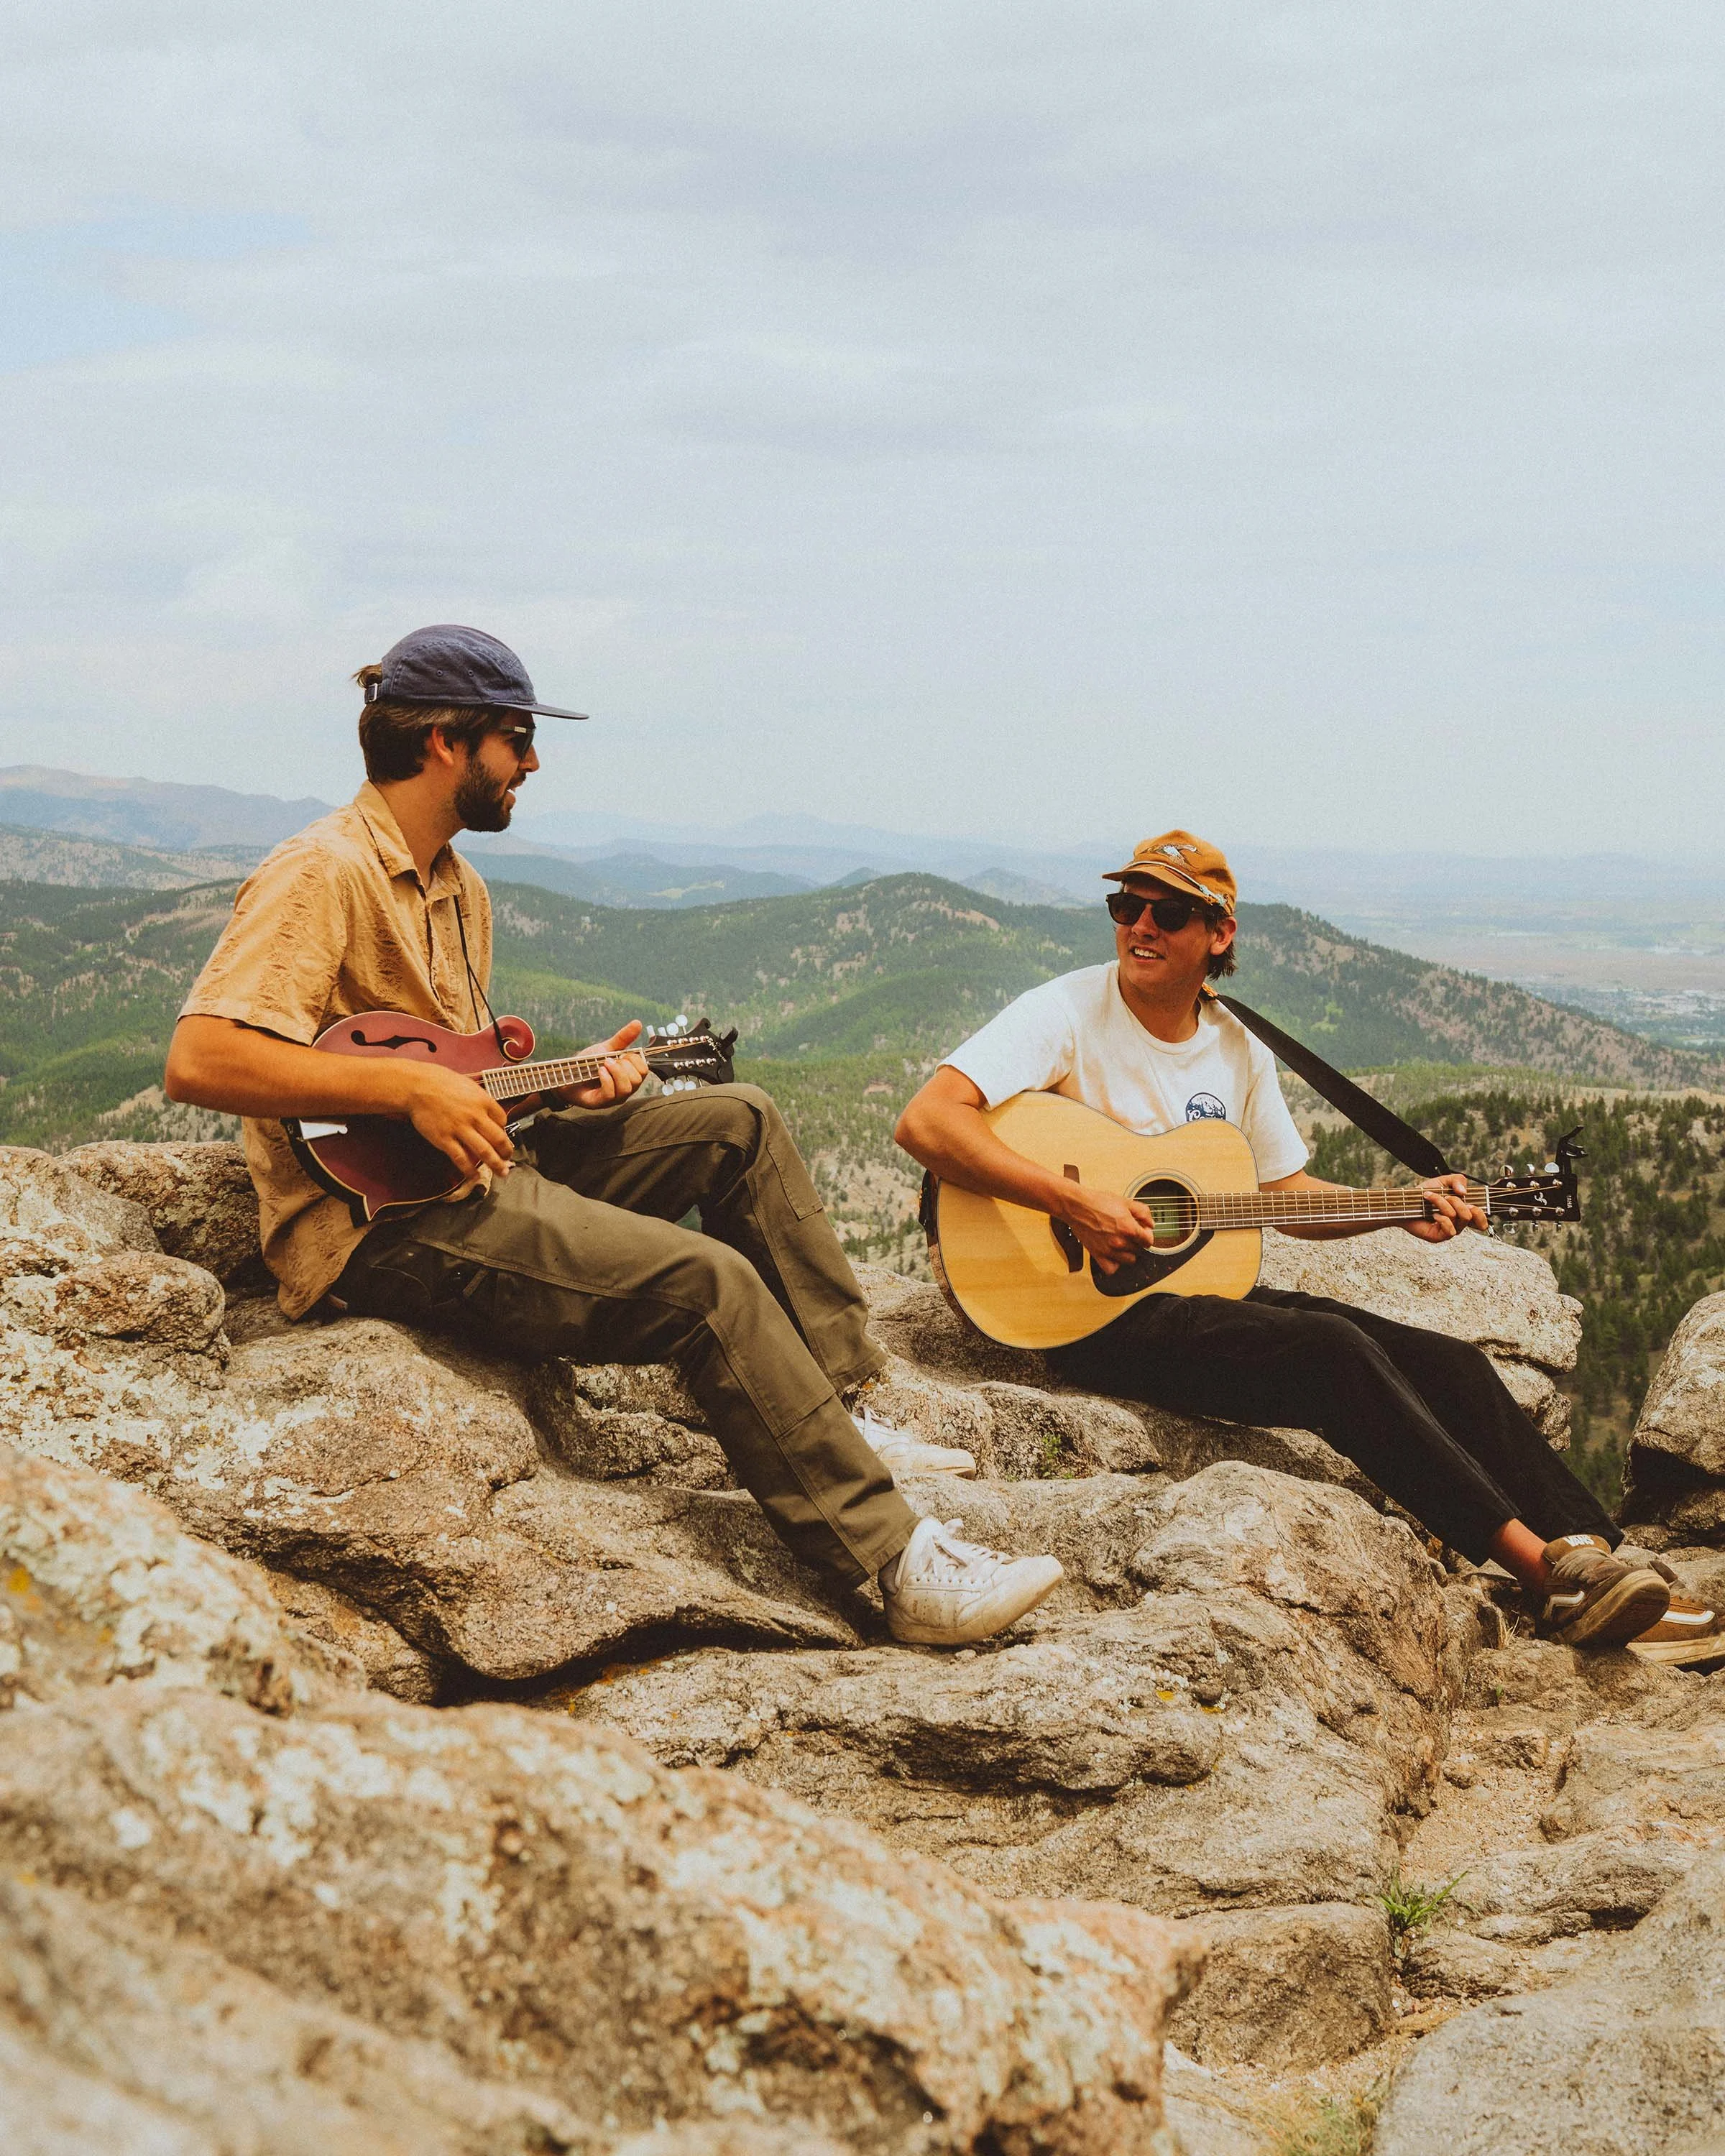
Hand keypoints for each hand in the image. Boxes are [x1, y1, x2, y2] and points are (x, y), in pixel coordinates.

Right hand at [403, 1066, 515, 1180]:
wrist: (418, 1086)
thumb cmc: (441, 1082)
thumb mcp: (469, 1085)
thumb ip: (481, 1100)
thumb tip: (490, 1115)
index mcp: (483, 1101)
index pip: (503, 1120)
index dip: (504, 1131)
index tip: (503, 1138)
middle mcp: (475, 1116)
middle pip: (499, 1139)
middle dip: (506, 1152)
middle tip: (508, 1159)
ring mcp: (460, 1129)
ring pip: (484, 1152)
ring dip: (495, 1164)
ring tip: (501, 1171)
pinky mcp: (444, 1139)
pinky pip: (461, 1158)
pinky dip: (470, 1170)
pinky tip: (474, 1175)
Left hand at [551, 1021, 650, 1111]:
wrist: (565, 1074)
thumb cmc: (587, 1064)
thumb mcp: (606, 1048)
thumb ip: (623, 1038)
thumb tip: (638, 1023)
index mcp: (628, 1076)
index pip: (643, 1071)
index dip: (635, 1060)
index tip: (622, 1054)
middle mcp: (624, 1089)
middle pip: (637, 1080)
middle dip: (625, 1065)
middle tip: (610, 1059)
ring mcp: (613, 1098)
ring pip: (626, 1088)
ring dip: (616, 1072)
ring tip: (604, 1064)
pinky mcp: (600, 1103)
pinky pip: (611, 1094)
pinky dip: (607, 1079)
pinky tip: (599, 1071)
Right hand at [1055, 1182, 1160, 1274]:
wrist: (1077, 1206)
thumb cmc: (1098, 1202)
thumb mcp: (1125, 1201)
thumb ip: (1143, 1213)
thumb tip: (1150, 1224)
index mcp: (1128, 1228)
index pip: (1149, 1241)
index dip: (1147, 1234)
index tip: (1142, 1231)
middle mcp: (1120, 1242)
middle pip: (1139, 1250)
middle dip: (1136, 1241)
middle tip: (1127, 1232)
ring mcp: (1108, 1250)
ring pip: (1129, 1260)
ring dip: (1128, 1253)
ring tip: (1121, 1242)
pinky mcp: (1097, 1255)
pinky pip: (1111, 1269)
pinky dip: (1114, 1264)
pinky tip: (1113, 1254)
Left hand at [1402, 1172, 1487, 1242]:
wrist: (1405, 1201)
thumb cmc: (1423, 1194)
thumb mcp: (1443, 1181)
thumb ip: (1458, 1180)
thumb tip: (1464, 1192)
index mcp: (1462, 1212)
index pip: (1481, 1221)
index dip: (1481, 1213)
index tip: (1470, 1202)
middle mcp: (1457, 1223)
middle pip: (1470, 1216)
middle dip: (1457, 1201)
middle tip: (1445, 1196)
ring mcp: (1449, 1230)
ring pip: (1457, 1217)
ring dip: (1443, 1204)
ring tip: (1431, 1198)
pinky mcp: (1439, 1236)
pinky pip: (1450, 1230)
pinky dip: (1442, 1218)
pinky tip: (1432, 1214)